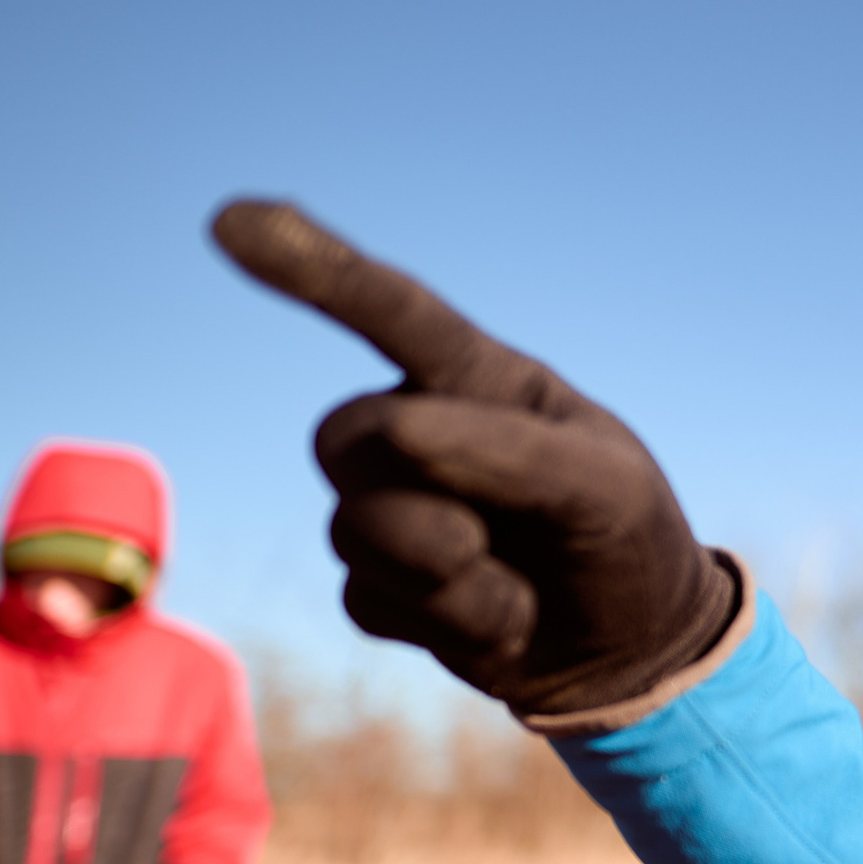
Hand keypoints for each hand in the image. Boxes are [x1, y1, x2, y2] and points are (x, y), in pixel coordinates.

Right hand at [210, 200, 736, 720]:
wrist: (632, 645)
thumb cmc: (626, 540)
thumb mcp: (605, 490)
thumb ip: (509, 453)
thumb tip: (398, 433)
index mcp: (478, 379)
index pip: (389, 311)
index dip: (312, 265)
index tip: (231, 218)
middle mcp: (420, 429)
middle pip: (344, 437)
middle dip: (421, 489)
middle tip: (505, 524)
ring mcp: (393, 508)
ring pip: (353, 529)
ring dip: (447, 570)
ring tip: (517, 578)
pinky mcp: (381, 586)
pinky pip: (367, 599)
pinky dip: (450, 620)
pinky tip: (502, 616)